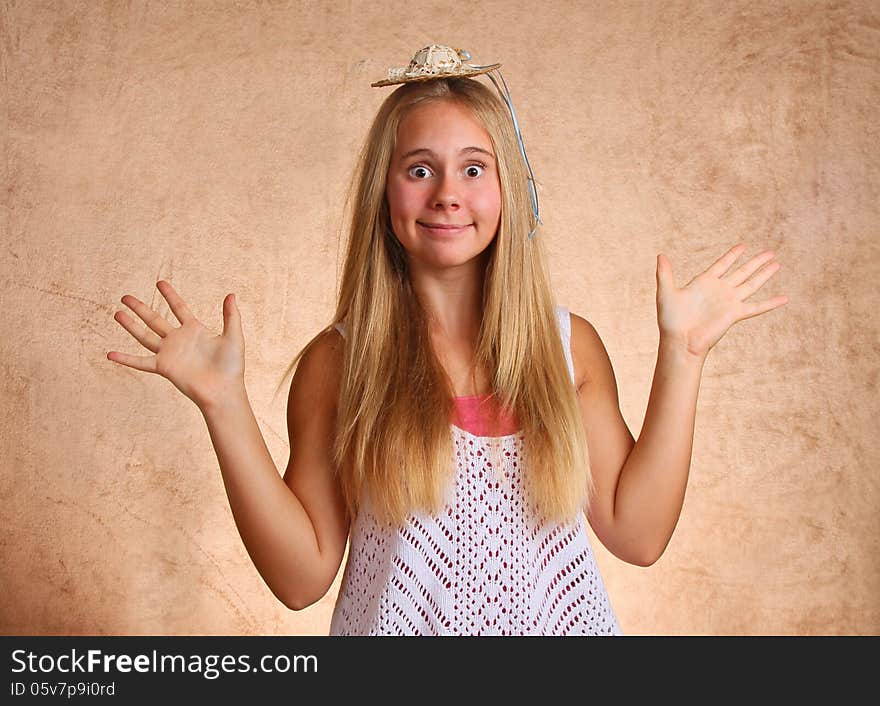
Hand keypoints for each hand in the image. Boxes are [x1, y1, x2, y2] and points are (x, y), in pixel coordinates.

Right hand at [108, 281, 245, 410]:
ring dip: (130, 325)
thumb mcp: (234, 337)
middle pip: (155, 320)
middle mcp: (179, 340)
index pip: (179, 308)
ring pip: (144, 336)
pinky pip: (141, 362)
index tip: (159, 282)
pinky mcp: (164, 367)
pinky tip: (110, 354)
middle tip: (125, 297)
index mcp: (195, 331)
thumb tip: (231, 294)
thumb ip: (231, 316)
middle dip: (140, 308)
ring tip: (117, 313)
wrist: (224, 390)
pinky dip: (126, 359)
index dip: (170, 295)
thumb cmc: (232, 367)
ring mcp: (169, 354)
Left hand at [655, 244, 789, 360]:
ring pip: (751, 284)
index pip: (722, 264)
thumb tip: (660, 255)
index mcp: (704, 282)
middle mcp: (719, 290)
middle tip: (770, 252)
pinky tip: (784, 298)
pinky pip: (757, 306)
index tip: (743, 246)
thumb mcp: (666, 292)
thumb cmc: (670, 320)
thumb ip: (664, 273)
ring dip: (764, 274)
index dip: (732, 256)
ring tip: (777, 264)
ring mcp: (729, 301)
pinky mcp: (735, 314)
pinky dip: (771, 303)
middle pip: (742, 271)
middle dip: (755, 262)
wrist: (680, 340)